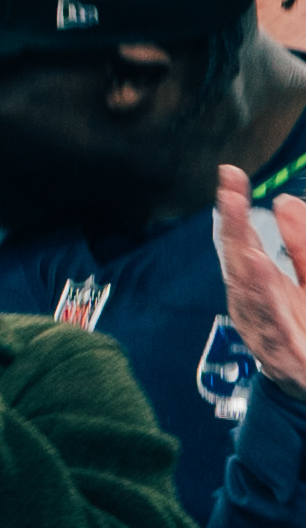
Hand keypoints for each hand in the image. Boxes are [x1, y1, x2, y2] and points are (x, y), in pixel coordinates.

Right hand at [217, 164, 305, 400]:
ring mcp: (264, 329)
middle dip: (233, 229)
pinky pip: (271, 329)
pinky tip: (262, 283)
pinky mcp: (280, 353)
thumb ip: (299, 241)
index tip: (230, 175)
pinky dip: (263, 308)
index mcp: (258, 281)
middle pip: (239, 262)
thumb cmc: (303, 327)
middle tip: (231, 196)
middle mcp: (253, 303)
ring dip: (248, 269)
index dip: (234, 207)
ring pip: (251, 296)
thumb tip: (282, 200)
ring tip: (248, 242)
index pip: (241, 237)